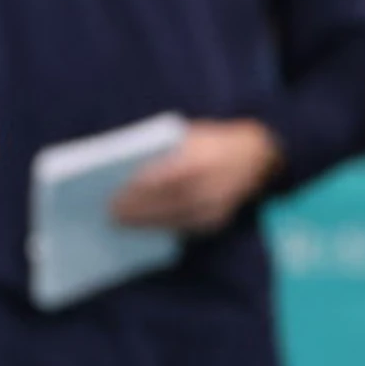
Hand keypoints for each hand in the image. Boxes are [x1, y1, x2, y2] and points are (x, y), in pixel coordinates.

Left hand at [109, 118, 284, 232]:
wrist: (255, 155)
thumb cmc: (210, 142)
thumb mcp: (187, 137)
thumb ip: (161, 153)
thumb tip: (122, 172)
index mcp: (203, 158)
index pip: (165, 179)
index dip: (138, 191)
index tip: (112, 197)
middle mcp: (214, 185)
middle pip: (168, 203)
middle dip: (137, 211)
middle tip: (109, 215)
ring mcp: (218, 207)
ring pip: (175, 220)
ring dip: (145, 224)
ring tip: (120, 224)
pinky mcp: (217, 222)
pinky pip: (184, 229)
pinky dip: (161, 228)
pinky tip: (142, 227)